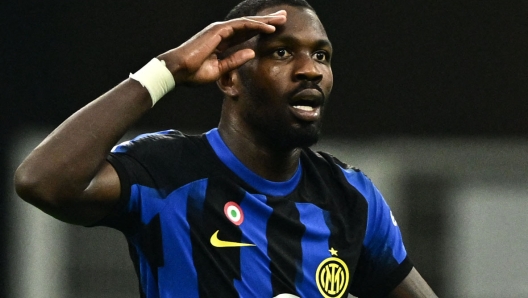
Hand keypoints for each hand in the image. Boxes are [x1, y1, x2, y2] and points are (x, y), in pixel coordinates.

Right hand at [158, 10, 286, 85]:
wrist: (178, 71)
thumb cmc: (193, 73)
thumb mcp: (219, 70)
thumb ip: (235, 61)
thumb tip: (251, 52)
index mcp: (221, 42)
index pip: (245, 33)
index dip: (260, 30)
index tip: (275, 30)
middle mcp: (222, 32)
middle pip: (249, 25)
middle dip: (267, 21)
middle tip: (283, 17)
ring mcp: (220, 29)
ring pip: (248, 22)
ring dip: (265, 21)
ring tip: (281, 19)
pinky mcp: (219, 30)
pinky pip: (242, 26)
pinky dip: (257, 26)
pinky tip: (269, 27)